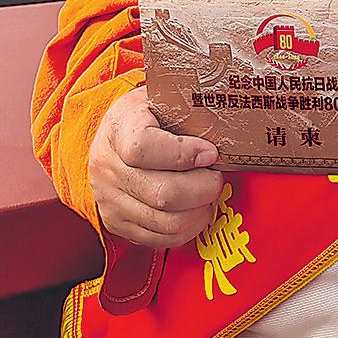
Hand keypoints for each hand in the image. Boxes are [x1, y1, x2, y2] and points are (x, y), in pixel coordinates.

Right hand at [89, 85, 224, 247]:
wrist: (114, 136)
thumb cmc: (149, 116)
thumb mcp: (162, 99)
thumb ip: (189, 108)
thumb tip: (230, 121)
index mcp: (119, 128)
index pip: (143, 148)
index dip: (183, 154)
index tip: (210, 152)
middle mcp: (108, 166)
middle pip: (162, 193)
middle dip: (203, 188)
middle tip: (217, 177)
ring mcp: (110, 198)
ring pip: (165, 221)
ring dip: (199, 210)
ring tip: (209, 193)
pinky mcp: (117, 223)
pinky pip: (159, 239)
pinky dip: (188, 229)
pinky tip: (198, 210)